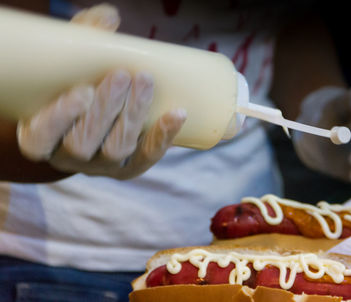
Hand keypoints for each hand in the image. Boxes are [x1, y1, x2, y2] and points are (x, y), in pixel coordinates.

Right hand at [16, 4, 185, 179]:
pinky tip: (177, 114)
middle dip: (105, 110)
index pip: (40, 138)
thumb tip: (109, 19)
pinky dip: (162, 137)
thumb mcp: (69, 63)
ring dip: (132, 116)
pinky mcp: (128, 169)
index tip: (82, 92)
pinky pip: (145, 159)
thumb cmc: (75, 83)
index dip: (59, 118)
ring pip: (115, 151)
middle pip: (82, 144)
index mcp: (39, 136)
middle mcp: (67, 157)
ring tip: (144, 82)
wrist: (96, 113)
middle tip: (121, 75)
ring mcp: (99, 166)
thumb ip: (82, 41)